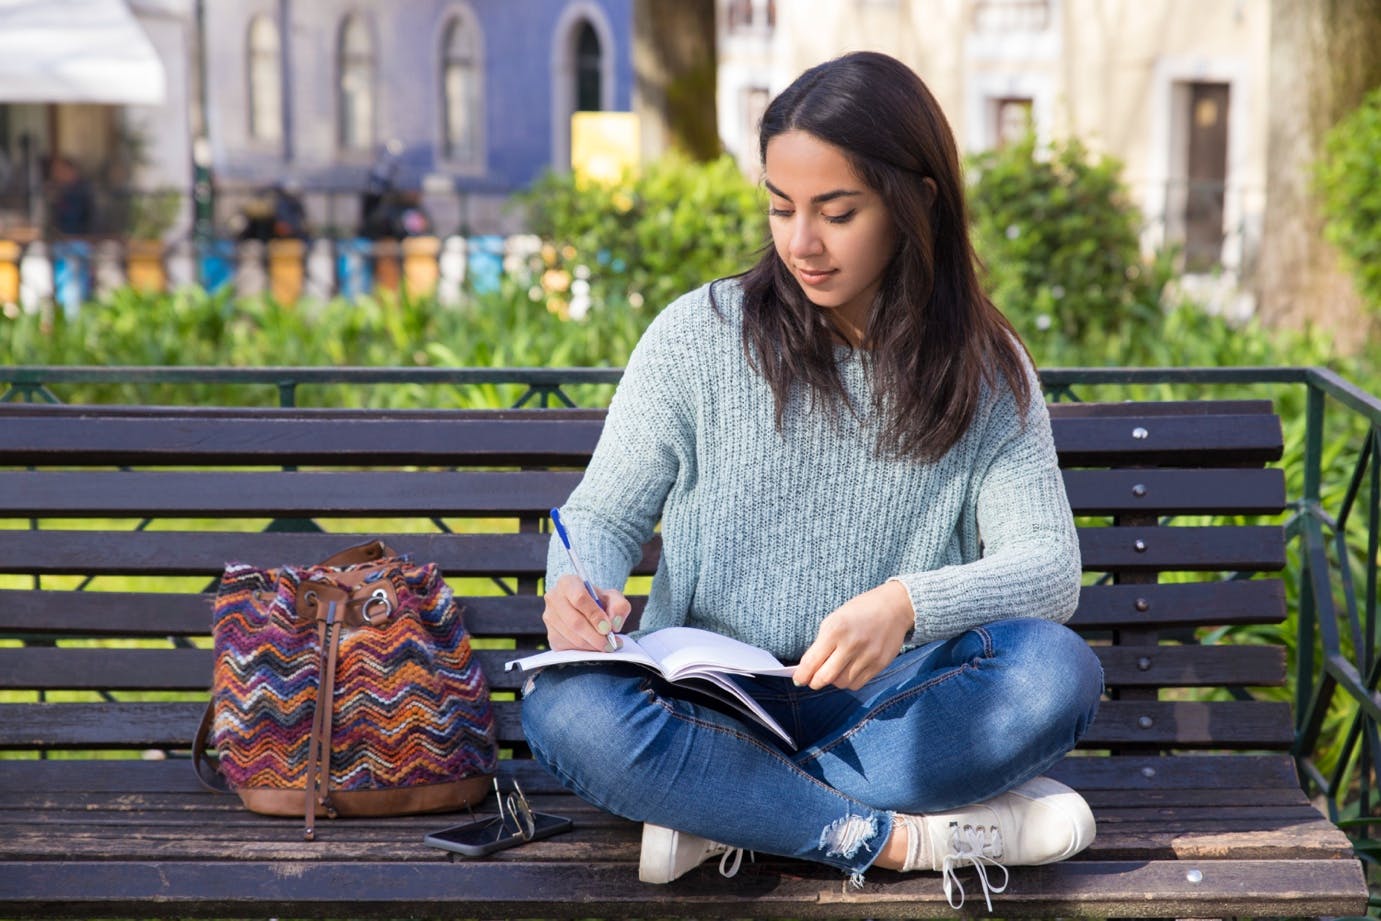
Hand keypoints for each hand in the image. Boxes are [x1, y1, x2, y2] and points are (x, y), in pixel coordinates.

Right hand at [542, 573, 631, 651]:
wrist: (586, 609)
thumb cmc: (599, 601)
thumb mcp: (613, 598)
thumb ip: (619, 607)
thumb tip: (614, 624)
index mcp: (568, 582)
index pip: (579, 598)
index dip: (595, 615)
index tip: (608, 628)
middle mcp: (554, 598)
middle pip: (575, 621)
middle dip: (595, 636)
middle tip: (610, 644)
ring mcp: (549, 617)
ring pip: (572, 636)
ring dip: (592, 645)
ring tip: (607, 646)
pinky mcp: (551, 635)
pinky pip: (568, 646)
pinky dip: (584, 650)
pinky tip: (595, 646)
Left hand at [793, 581, 913, 689]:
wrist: (894, 607)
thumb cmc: (859, 611)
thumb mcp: (835, 619)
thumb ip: (821, 643)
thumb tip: (807, 667)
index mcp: (835, 629)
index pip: (812, 661)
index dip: (802, 675)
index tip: (798, 679)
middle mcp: (851, 644)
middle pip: (825, 677)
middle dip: (815, 682)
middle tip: (813, 680)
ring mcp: (867, 656)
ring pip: (842, 683)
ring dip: (833, 681)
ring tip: (834, 671)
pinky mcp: (879, 664)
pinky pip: (857, 683)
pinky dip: (849, 681)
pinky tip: (848, 671)